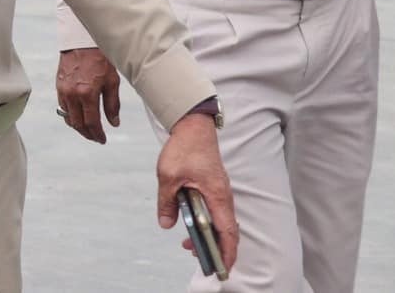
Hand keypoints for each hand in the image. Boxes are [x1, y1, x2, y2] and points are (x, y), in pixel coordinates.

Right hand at [55, 47, 119, 142]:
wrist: (82, 42)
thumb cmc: (100, 59)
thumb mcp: (112, 81)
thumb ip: (112, 105)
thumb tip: (114, 123)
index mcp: (87, 94)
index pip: (92, 123)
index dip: (98, 135)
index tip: (102, 140)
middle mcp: (72, 94)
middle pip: (78, 124)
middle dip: (87, 134)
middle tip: (96, 137)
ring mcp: (63, 91)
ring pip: (68, 118)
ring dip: (78, 126)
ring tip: (88, 128)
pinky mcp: (59, 86)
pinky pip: (62, 107)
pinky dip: (70, 115)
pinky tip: (79, 115)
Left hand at [156, 113, 237, 276]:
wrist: (193, 127)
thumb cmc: (184, 149)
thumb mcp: (168, 176)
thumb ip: (167, 202)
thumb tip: (166, 224)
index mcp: (217, 196)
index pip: (228, 232)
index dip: (227, 252)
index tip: (221, 267)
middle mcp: (223, 197)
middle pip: (227, 231)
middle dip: (216, 248)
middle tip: (196, 256)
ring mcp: (221, 193)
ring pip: (221, 222)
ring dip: (210, 236)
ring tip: (189, 243)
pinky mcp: (215, 188)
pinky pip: (216, 212)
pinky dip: (208, 223)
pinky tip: (192, 224)